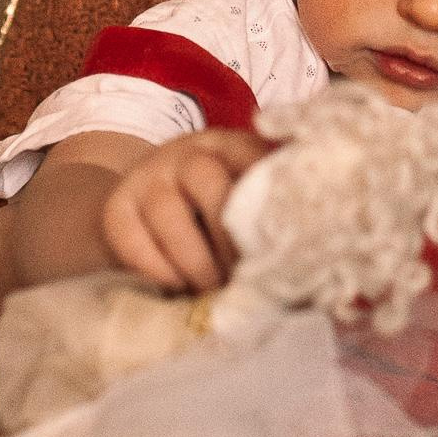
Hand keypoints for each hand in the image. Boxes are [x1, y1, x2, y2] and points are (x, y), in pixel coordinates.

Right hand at [101, 127, 272, 292]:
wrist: (152, 203)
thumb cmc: (219, 211)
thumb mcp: (247, 199)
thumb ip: (276, 218)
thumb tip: (320, 274)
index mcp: (230, 145)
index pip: (251, 159)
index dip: (267, 201)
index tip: (284, 244)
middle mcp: (186, 153)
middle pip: (206, 180)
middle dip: (229, 236)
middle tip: (246, 277)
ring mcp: (148, 178)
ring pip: (166, 212)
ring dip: (194, 260)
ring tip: (213, 292)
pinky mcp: (117, 208)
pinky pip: (131, 238)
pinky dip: (158, 269)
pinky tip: (180, 289)